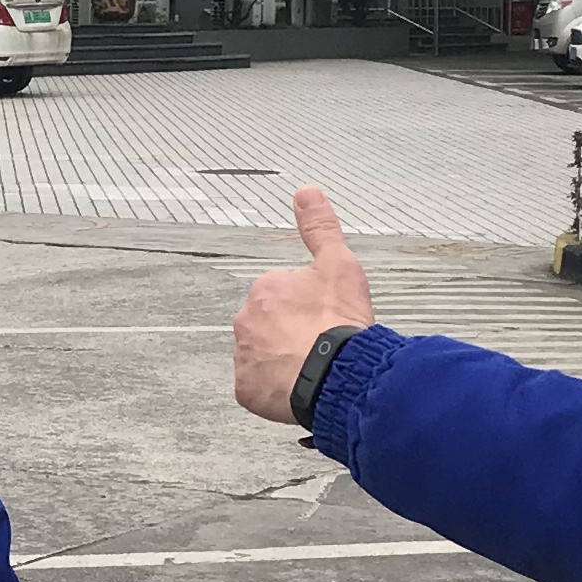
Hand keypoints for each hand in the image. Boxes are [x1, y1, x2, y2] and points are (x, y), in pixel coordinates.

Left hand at [233, 186, 375, 421]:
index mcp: (266, 288)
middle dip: (291, 333)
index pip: (283, 295)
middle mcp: (247, 320)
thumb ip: (320, 227)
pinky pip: (258, 388)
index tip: (325, 318)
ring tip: (312, 368)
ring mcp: (243, 356)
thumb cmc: (338, 322)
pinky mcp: (246, 389)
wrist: (337, 374)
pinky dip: (274, 390)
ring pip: (263, 356)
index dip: (308, 307)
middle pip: (270, 325)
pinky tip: (298, 387)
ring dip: (282, 360)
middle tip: (320, 344)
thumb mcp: (338, 264)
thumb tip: (306, 192)